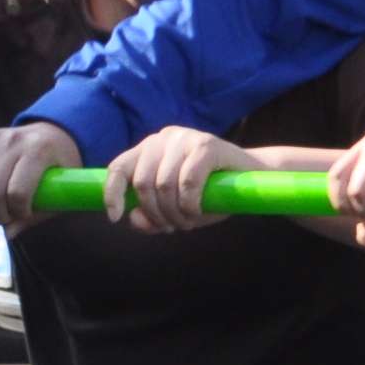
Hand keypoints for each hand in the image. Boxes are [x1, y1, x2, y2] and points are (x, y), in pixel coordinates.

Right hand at [0, 122, 79, 227]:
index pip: (18, 192)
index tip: (22, 216)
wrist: (53, 133)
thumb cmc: (59, 167)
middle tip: (3, 219)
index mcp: (38, 150)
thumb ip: (36, 214)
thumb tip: (8, 234)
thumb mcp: (60, 190)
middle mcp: (12, 141)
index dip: (18, 213)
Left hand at [103, 124, 251, 232]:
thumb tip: (133, 219)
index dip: (112, 193)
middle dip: (156, 213)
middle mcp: (163, 138)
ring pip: (163, 185)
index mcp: (149, 150)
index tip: (115, 217)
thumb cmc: (210, 192)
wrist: (252, 177)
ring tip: (189, 220)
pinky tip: (198, 211)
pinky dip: (190, 204)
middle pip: (142, 183)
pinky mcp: (206, 144)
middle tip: (173, 226)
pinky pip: (187, 182)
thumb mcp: (176, 211)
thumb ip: (151, 218)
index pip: (118, 167)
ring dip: (175, 213)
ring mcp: (184, 138)